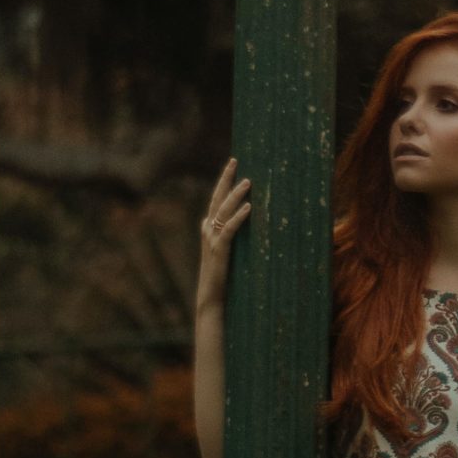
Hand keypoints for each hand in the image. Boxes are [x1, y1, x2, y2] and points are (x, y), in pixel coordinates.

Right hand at [196, 159, 251, 314]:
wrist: (210, 297)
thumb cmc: (221, 276)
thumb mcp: (224, 251)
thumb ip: (228, 236)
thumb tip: (243, 222)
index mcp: (209, 229)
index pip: (216, 199)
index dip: (223, 182)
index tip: (233, 166)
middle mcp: (208, 230)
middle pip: (217, 198)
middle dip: (226, 178)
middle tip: (235, 161)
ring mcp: (212, 239)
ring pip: (223, 210)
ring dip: (236, 195)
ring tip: (248, 181)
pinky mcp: (219, 250)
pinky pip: (229, 229)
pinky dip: (239, 217)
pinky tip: (249, 207)